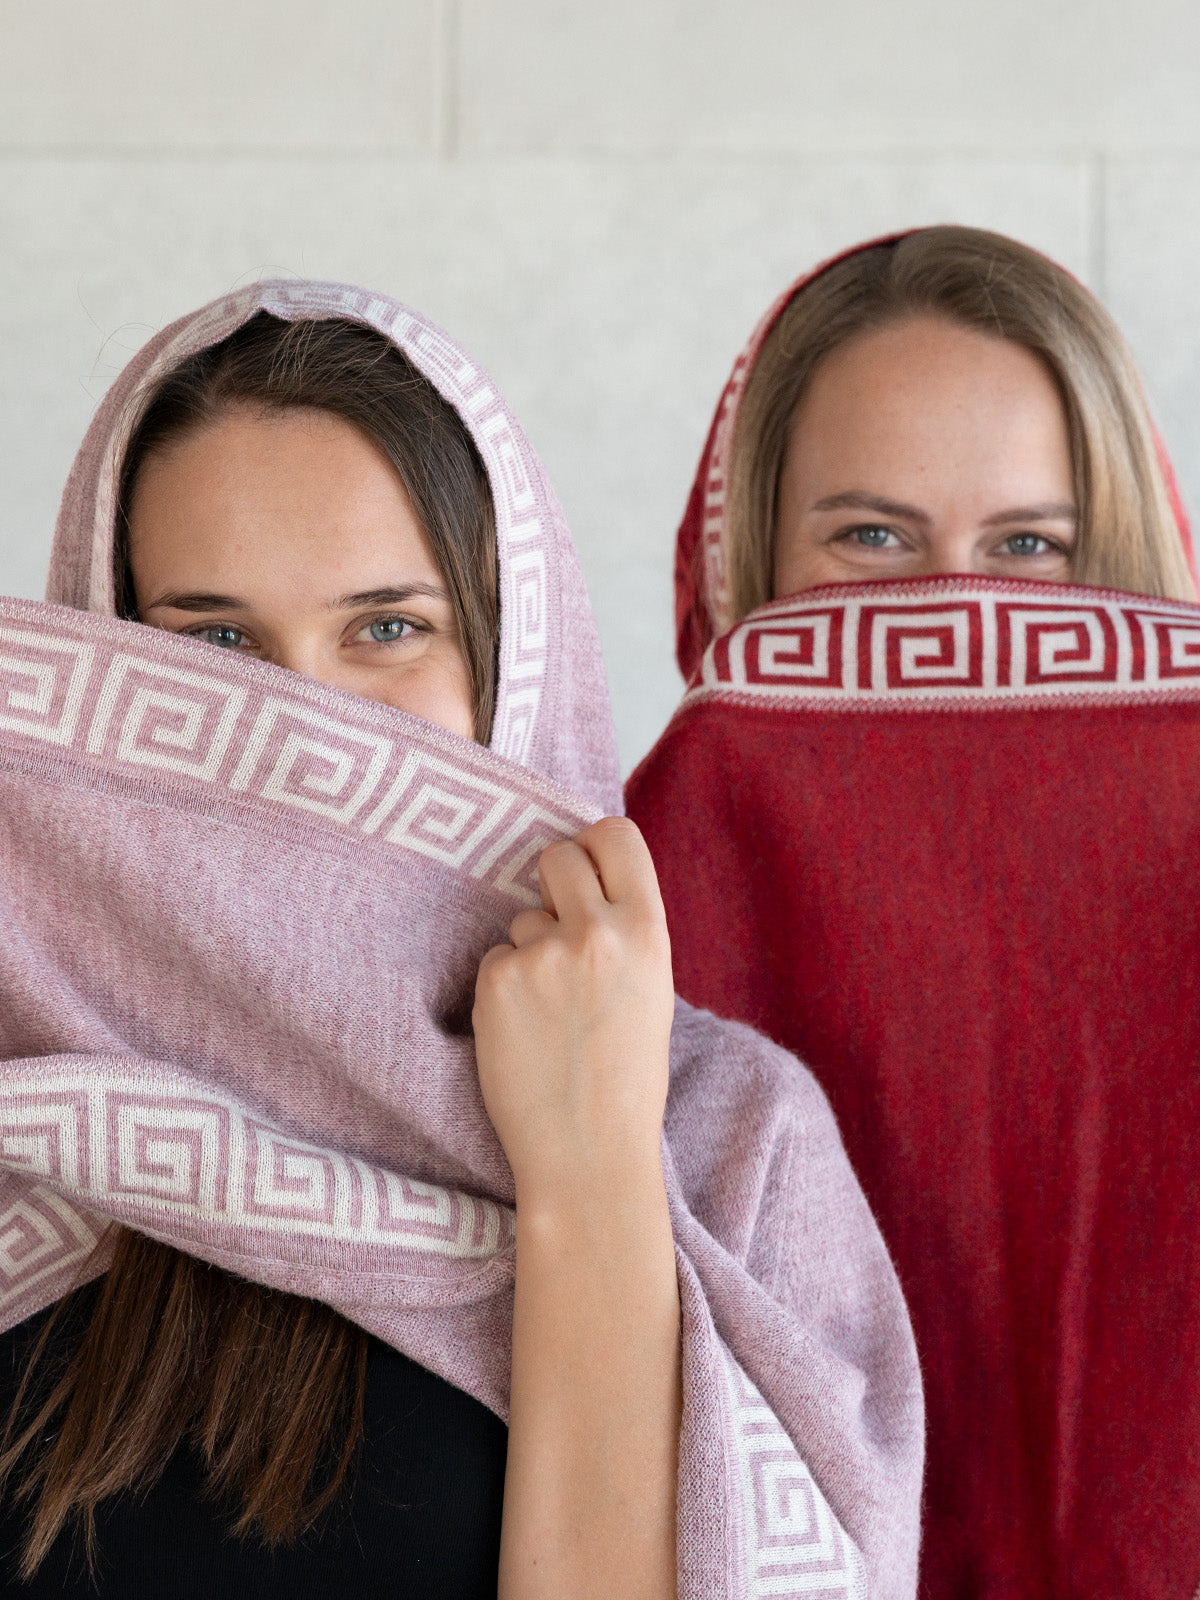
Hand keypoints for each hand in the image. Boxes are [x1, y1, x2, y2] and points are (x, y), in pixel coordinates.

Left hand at [472, 817, 674, 1203]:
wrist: (590, 1154)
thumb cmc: (626, 1076)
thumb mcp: (651, 988)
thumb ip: (623, 929)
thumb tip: (584, 876)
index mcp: (649, 930)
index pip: (617, 834)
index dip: (594, 843)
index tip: (585, 864)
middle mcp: (598, 932)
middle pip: (558, 856)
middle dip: (553, 886)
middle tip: (560, 936)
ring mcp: (544, 955)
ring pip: (522, 919)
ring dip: (529, 952)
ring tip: (552, 1015)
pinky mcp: (497, 981)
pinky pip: (495, 959)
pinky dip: (504, 990)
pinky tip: (525, 1033)